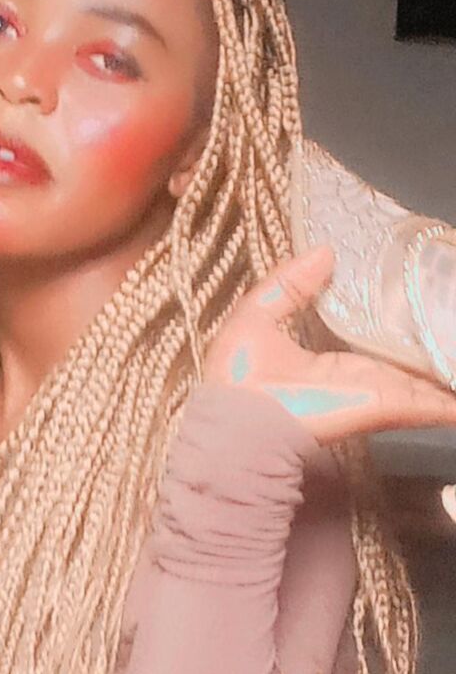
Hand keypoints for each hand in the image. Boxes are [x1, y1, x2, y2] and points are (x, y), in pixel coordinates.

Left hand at [203, 245, 455, 444]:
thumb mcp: (256, 315)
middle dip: (435, 342)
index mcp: (330, 358)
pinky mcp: (385, 405)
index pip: (373, 336)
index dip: (398, 319)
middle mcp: (360, 377)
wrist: (239, 424)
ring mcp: (377, 392)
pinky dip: (450, 402)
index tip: (421, 294)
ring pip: (427, 381)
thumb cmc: (240, 375)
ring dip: (448, 368)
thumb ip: (289, 283)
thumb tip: (325, 250)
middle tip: (452, 313)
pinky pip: (429, 405)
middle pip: (408, 360)